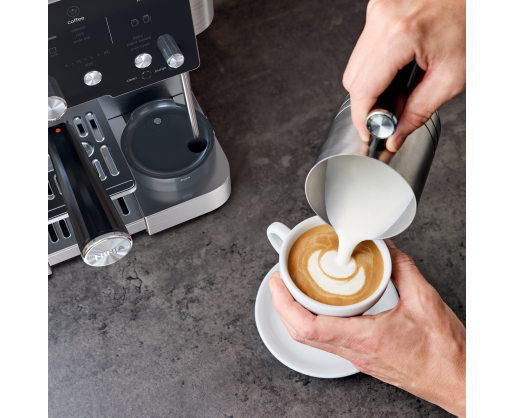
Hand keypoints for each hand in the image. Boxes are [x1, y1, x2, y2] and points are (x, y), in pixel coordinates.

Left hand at [270, 240, 465, 416]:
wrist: (459, 381)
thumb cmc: (445, 352)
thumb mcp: (425, 301)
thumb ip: (402, 269)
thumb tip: (386, 249)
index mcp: (366, 337)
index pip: (309, 327)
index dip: (284, 304)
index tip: (277, 283)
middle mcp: (356, 351)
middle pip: (302, 333)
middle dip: (282, 305)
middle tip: (279, 280)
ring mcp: (357, 357)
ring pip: (312, 339)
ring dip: (296, 314)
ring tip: (294, 289)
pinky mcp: (362, 357)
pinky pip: (327, 340)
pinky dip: (315, 321)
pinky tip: (320, 306)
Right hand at [342, 0, 465, 151]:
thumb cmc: (475, 24)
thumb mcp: (451, 77)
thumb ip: (418, 111)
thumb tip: (395, 136)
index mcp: (399, 36)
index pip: (362, 90)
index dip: (362, 118)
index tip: (369, 131)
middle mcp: (382, 19)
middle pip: (352, 79)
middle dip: (368, 101)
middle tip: (391, 112)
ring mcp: (378, 10)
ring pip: (355, 64)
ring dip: (371, 82)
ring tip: (399, 85)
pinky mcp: (380, 7)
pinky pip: (365, 47)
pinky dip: (377, 64)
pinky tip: (398, 66)